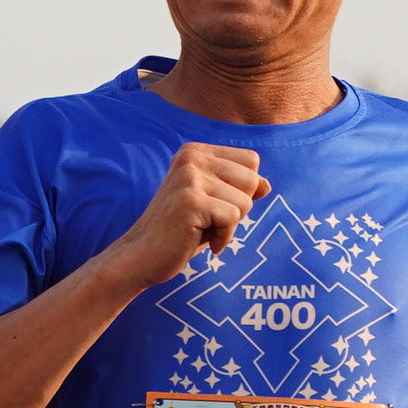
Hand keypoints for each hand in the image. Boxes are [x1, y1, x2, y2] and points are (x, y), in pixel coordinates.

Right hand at [108, 143, 267, 289]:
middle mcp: (191, 157)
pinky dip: (223, 237)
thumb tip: (267, 185)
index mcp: (195, 151)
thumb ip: (237, 189)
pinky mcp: (191, 201)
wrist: (141, 256)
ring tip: (201, 230)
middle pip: (251, 180)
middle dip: (237, 208)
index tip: (215, 205)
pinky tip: (200, 240)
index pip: (251, 161)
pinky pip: (232, 218)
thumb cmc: (179, 231)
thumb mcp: (211, 203)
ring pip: (245, 202)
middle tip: (207, 220)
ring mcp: (189, 178)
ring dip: (229, 225)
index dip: (243, 189)